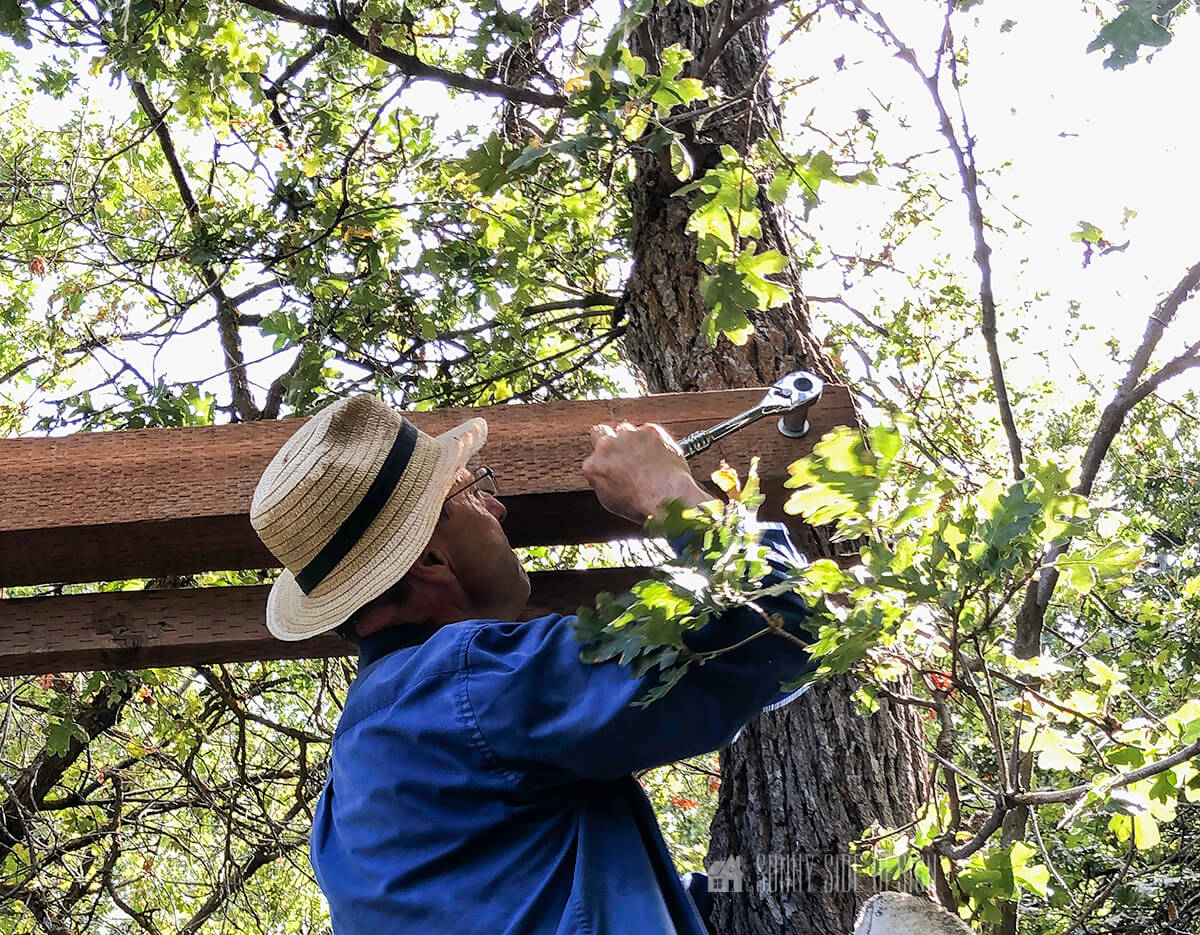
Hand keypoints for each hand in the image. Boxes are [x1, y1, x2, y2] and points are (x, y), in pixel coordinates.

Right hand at [582, 422, 709, 524]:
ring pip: (627, 430)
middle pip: (601, 431)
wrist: (666, 498)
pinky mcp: (650, 431)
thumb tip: (605, 474)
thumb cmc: (641, 505)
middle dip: (609, 438)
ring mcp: (629, 436)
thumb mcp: (610, 500)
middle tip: (622, 451)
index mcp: (594, 465)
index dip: (603, 456)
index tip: (611, 459)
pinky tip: (659, 455)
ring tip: (646, 458)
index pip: (592, 453)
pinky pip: (648, 431)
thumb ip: (601, 479)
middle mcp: (607, 446)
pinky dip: (653, 440)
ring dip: (633, 440)